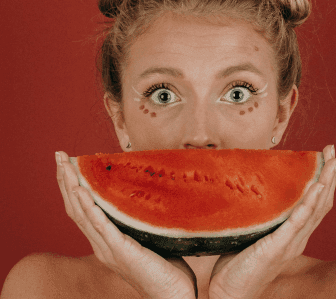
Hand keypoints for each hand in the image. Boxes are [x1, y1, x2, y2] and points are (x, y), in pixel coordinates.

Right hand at [56, 151, 197, 298]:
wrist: (172, 296)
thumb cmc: (163, 268)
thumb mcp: (146, 236)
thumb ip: (137, 220)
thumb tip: (142, 195)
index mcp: (106, 240)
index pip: (83, 209)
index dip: (73, 186)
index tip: (69, 163)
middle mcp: (101, 244)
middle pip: (76, 207)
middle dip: (65, 180)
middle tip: (58, 155)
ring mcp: (109, 248)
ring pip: (83, 214)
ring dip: (72, 187)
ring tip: (64, 166)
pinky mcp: (121, 251)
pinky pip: (101, 227)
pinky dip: (89, 208)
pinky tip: (81, 191)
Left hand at [208, 145, 335, 298]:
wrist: (231, 289)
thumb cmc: (241, 260)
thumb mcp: (256, 230)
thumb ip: (263, 214)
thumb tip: (254, 187)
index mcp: (294, 233)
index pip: (315, 203)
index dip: (323, 181)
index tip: (326, 158)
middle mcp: (298, 237)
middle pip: (321, 202)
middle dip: (329, 175)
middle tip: (333, 151)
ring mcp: (290, 242)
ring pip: (315, 209)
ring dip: (325, 183)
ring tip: (332, 163)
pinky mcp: (278, 246)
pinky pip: (298, 222)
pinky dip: (309, 204)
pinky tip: (317, 188)